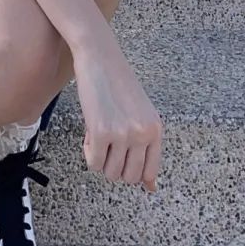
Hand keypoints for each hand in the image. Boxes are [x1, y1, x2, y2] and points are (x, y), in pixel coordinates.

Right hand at [71, 40, 162, 192]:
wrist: (99, 57)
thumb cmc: (116, 82)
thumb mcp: (140, 113)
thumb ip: (145, 146)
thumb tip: (151, 188)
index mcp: (155, 130)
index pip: (149, 172)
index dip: (135, 176)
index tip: (125, 170)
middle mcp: (143, 134)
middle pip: (129, 177)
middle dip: (115, 167)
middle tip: (107, 148)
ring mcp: (123, 134)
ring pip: (111, 173)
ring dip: (101, 160)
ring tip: (98, 138)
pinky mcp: (102, 131)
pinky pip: (94, 163)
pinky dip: (89, 154)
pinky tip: (89, 135)